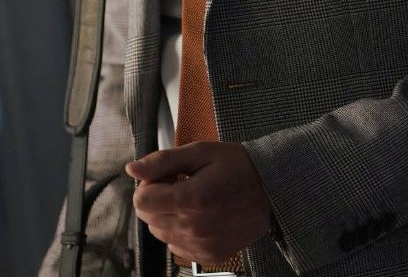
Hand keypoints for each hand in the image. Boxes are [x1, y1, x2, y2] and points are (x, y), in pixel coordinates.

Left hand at [127, 141, 273, 264]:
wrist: (274, 192)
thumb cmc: (242, 168)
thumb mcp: (202, 152)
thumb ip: (163, 161)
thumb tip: (133, 169)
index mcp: (190, 199)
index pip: (141, 199)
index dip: (150, 183)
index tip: (168, 175)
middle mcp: (193, 227)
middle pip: (147, 217)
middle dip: (158, 198)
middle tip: (182, 184)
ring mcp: (200, 245)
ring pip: (160, 233)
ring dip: (169, 215)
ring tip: (194, 199)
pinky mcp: (208, 255)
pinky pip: (177, 247)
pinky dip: (182, 231)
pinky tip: (200, 215)